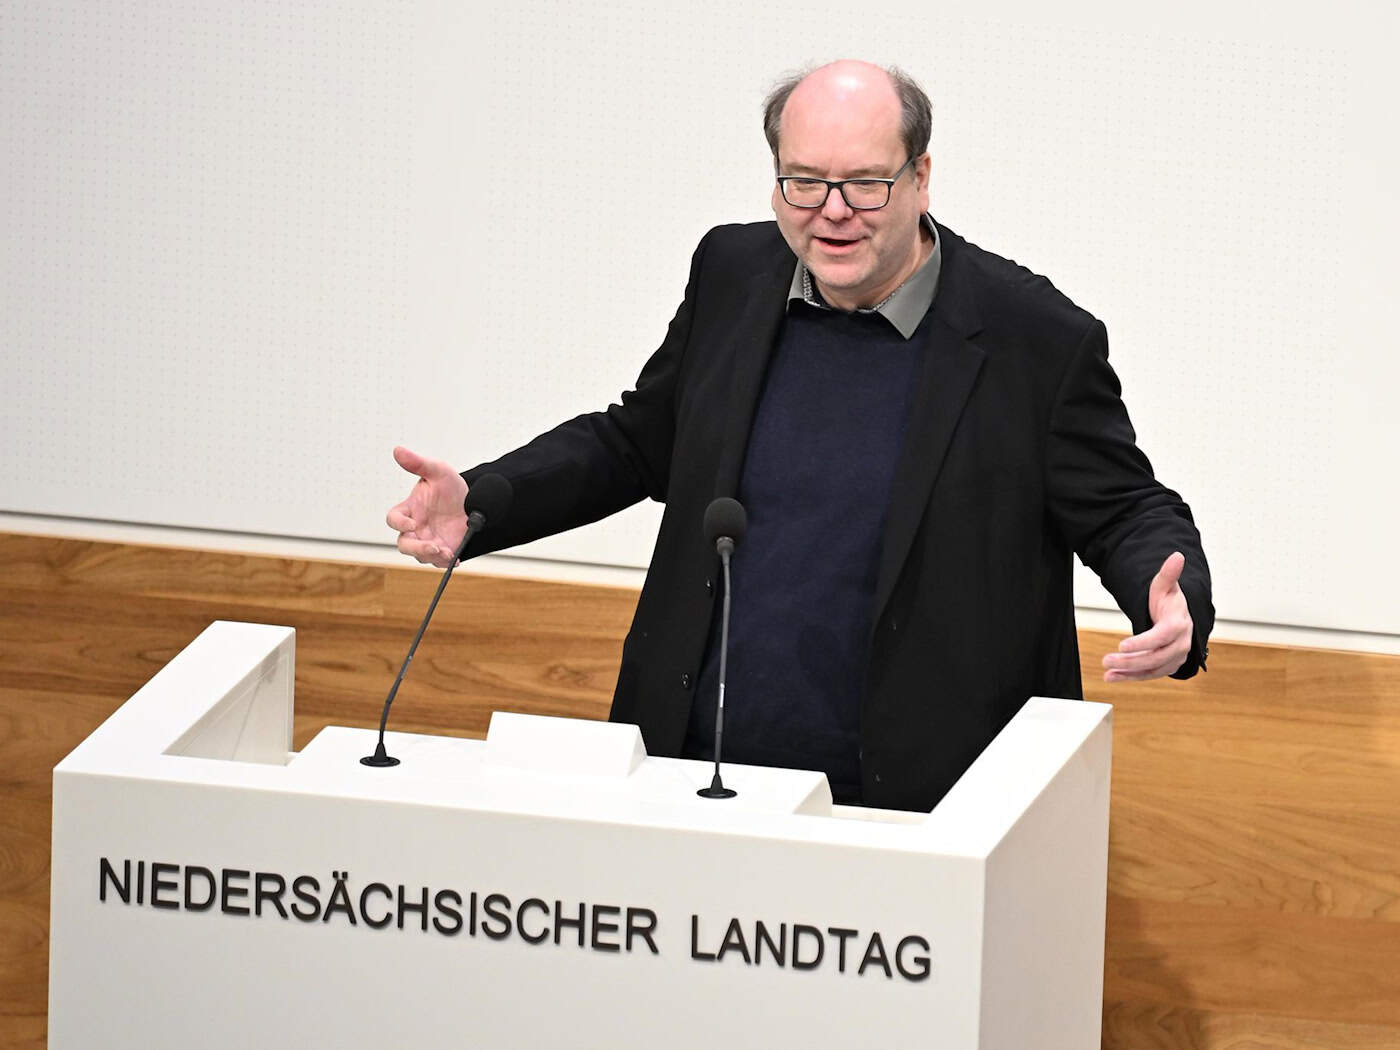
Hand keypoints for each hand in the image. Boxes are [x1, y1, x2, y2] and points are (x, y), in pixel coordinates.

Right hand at [385, 446, 468, 568]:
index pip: (393, 519)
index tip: (411, 523)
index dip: (398, 523)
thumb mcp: (438, 471)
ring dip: (432, 556)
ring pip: (421, 555)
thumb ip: (418, 463)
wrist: (472, 501)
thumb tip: (398, 450)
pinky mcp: (442, 550)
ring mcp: (427, 540)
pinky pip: (438, 561)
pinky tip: (455, 559)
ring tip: (447, 553)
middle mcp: (415, 528)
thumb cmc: (449, 486)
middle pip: (404, 544)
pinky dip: (445, 562)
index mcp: (409, 510)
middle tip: (433, 546)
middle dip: (416, 547)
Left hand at [1103, 552, 1192, 682]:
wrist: (1178, 616)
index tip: (1121, 645)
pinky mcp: (1167, 666)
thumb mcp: (1164, 586)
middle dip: (1130, 661)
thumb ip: (1168, 574)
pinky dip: (1131, 677)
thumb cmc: (1168, 601)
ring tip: (1106, 673)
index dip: (1142, 642)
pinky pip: (1149, 674)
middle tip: (1106, 660)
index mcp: (1178, 624)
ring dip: (1128, 673)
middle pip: (1155, 657)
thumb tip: (1177, 556)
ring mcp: (1175, 657)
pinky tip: (1112, 677)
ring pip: (1152, 669)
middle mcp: (1180, 644)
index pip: (1160, 637)